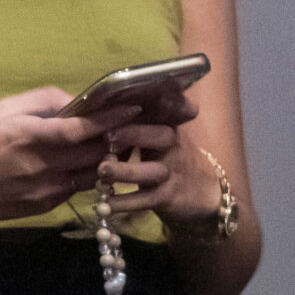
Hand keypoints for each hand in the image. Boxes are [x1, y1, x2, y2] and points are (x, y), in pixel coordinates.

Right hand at [0, 87, 141, 229]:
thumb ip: (37, 102)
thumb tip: (71, 102)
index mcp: (29, 137)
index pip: (81, 129)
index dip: (111, 119)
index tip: (134, 108)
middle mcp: (43, 166)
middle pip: (95, 152)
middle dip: (115, 138)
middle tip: (128, 126)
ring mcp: (46, 190)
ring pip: (92, 174)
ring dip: (105, 159)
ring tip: (110, 145)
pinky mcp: (45, 207)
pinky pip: (76, 188)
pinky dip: (84, 174)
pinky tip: (79, 165)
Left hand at [96, 88, 214, 229]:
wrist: (202, 194)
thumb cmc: (167, 157)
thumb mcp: (157, 135)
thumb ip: (135, 120)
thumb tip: (92, 106)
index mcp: (166, 125)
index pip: (170, 107)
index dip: (167, 99)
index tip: (155, 90)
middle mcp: (172, 145)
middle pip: (162, 135)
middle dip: (135, 133)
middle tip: (108, 134)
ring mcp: (172, 172)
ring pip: (151, 170)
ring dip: (125, 171)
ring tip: (102, 171)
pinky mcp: (168, 197)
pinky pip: (146, 200)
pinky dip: (124, 202)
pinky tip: (104, 204)